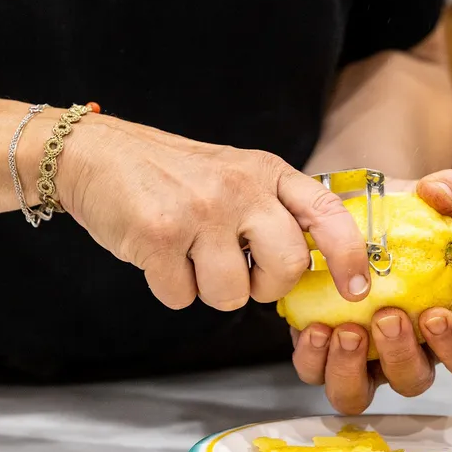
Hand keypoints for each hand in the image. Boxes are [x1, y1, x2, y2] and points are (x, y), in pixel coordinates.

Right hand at [53, 114, 372, 310]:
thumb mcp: (235, 173)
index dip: (349, 255)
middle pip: (287, 267)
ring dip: (209, 291)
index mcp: (265, 172)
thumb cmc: (171, 175)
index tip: (355, 287)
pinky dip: (169, 288)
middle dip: (267, 288)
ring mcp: (199, 211)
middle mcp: (238, 188)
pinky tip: (158, 256)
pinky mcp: (158, 235)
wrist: (96, 154)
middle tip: (244, 275)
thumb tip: (315, 263)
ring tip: (190, 258)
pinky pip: (181, 297)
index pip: (326, 213)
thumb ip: (273, 207)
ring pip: (231, 296)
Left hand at [290, 169, 451, 413]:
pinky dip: (313, 359)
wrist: (348, 213)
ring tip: (343, 329)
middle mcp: (405, 352)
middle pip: (412, 382)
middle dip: (400, 356)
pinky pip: (316, 373)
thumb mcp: (426, 196)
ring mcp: (361, 360)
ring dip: (351, 370)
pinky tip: (313, 327)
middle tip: (385, 316)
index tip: (435, 314)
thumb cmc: (399, 214)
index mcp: (445, 326)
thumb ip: (447, 190)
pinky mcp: (320, 354)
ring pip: (358, 393)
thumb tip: (440, 194)